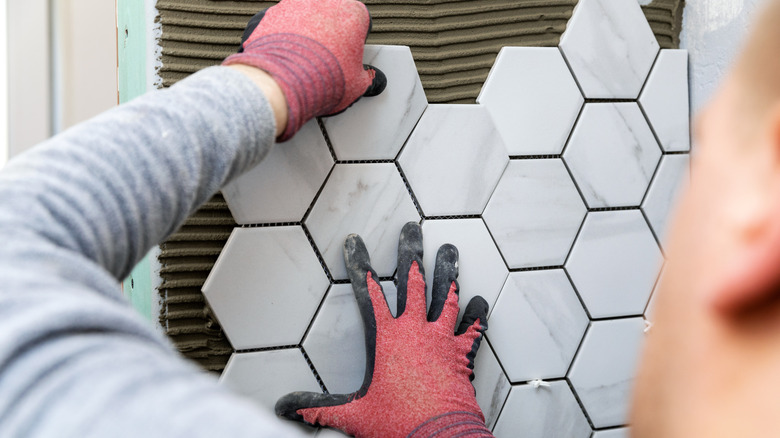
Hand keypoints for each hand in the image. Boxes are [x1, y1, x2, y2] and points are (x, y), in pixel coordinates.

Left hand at [223, 0, 386, 140]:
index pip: (359, 22)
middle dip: (329, 36)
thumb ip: (365, 76)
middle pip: (330, 17)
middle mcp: (324, 2)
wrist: (284, 82)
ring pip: (304, 19)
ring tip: (305, 62)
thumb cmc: (322, 78)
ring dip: (306, 35)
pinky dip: (283, 39)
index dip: (355, 42)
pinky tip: (286, 59)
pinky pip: (281, 25)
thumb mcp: (358, 85)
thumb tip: (366, 79)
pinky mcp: (270, 14)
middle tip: (327, 60)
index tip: (350, 56)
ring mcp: (295, 5)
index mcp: (352, 12)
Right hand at [276, 223, 492, 437]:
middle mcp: (415, 329)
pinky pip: (472, 328)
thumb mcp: (353, 414)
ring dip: (448, 271)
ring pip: (446, 295)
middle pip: (413, 282)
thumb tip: (287, 409)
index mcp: (386, 337)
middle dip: (411, 253)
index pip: (368, 291)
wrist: (438, 436)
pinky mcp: (461, 353)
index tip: (355, 242)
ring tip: (449, 249)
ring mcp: (441, 338)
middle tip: (412, 231)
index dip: (360, 264)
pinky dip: (476, 314)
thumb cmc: (398, 422)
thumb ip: (320, 407)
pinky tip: (480, 300)